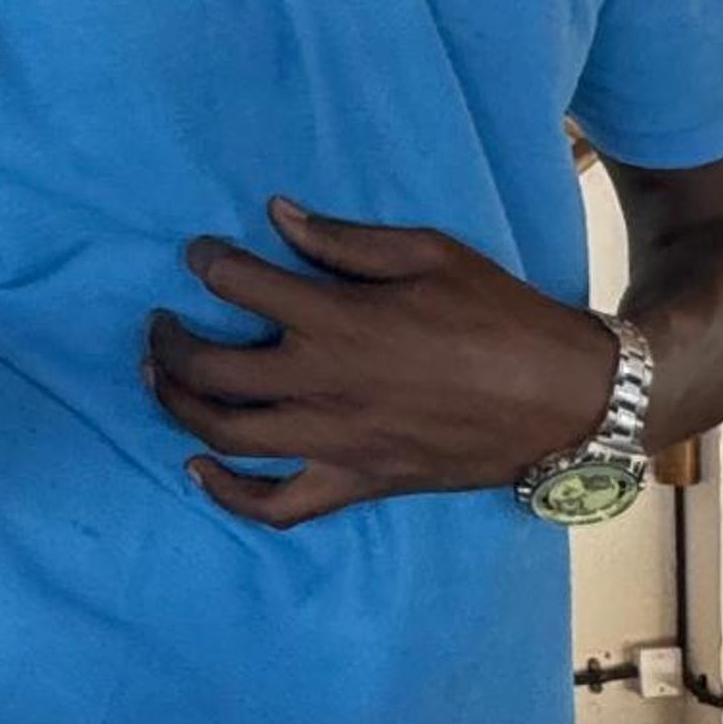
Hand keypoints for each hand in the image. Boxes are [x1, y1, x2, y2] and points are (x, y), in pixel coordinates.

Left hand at [147, 197, 617, 529]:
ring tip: (161, 377)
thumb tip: (277, 216)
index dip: (207, 263)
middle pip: (211, 371)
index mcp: (339, 321)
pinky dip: (228, 494)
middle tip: (159, 321)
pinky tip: (198, 467)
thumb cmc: (498, 313)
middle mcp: (324, 386)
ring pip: (227, 435)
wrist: (562, 396)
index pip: (240, 286)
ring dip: (177, 406)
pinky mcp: (356, 484)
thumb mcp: (429, 253)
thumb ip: (345, 241)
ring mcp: (336, 443)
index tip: (197, 254)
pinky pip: (277, 506)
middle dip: (171, 342)